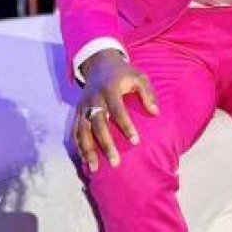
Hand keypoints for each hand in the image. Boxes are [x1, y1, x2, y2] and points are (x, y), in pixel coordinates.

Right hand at [72, 49, 158, 172]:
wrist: (100, 63)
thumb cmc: (123, 74)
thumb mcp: (138, 76)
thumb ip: (147, 93)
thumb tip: (155, 112)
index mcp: (110, 88)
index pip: (117, 110)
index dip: (126, 126)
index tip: (135, 141)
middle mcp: (94, 98)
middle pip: (97, 123)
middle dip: (105, 144)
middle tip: (115, 163)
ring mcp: (83, 105)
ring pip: (82, 130)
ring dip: (88, 150)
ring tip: (95, 169)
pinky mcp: (77, 111)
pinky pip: (75, 130)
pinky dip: (78, 145)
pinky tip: (85, 160)